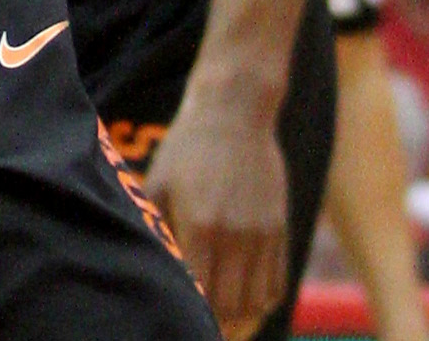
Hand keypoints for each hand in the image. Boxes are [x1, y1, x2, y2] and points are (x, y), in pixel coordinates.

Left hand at [145, 93, 287, 339]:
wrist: (234, 110)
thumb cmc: (187, 147)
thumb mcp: (159, 183)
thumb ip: (156, 229)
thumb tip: (148, 268)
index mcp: (201, 226)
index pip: (202, 297)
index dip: (194, 318)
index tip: (184, 323)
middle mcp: (236, 235)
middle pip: (232, 308)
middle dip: (216, 326)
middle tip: (201, 328)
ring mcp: (263, 233)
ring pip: (257, 302)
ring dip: (241, 320)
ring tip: (224, 323)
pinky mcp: (280, 227)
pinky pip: (277, 283)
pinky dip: (263, 302)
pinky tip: (246, 302)